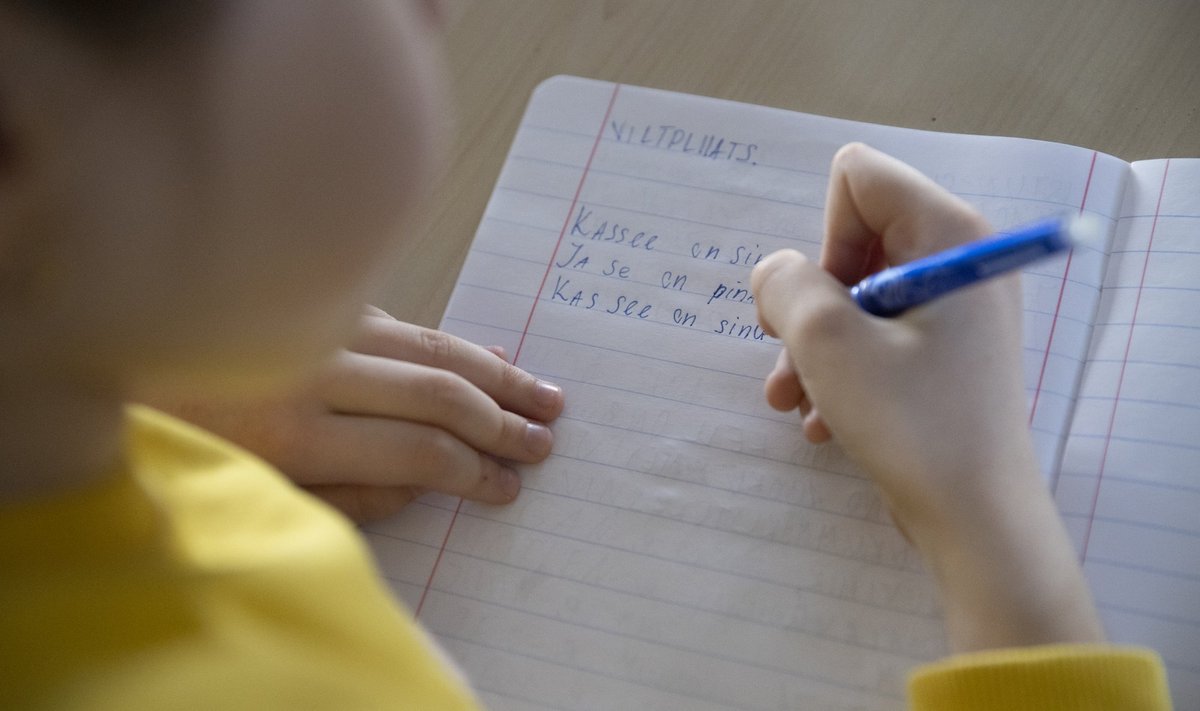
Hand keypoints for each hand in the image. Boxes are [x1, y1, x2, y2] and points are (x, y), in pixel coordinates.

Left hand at [147, 308, 563, 521]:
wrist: (100, 344)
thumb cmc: (173, 436)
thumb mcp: (247, 493)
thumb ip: (342, 498)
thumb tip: (423, 486)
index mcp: (294, 434)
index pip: (420, 452)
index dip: (476, 471)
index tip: (510, 484)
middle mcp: (314, 370)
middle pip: (439, 392)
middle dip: (502, 420)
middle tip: (546, 439)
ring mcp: (316, 322)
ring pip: (431, 343)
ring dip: (495, 372)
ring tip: (543, 394)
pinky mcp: (312, 298)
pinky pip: (400, 320)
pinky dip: (449, 341)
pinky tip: (487, 357)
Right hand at [751, 143, 1101, 650]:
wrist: (977, 520)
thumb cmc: (911, 422)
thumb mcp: (826, 343)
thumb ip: (784, 285)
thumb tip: (777, 274)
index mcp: (949, 233)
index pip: (858, 177)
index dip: (823, 235)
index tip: (827, 303)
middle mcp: (960, 259)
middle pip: (852, 239)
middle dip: (810, 302)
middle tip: (793, 354)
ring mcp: (956, 310)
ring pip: (855, 298)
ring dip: (814, 347)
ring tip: (793, 401)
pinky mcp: (947, 355)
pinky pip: (877, 337)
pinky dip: (843, 373)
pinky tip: (825, 421)